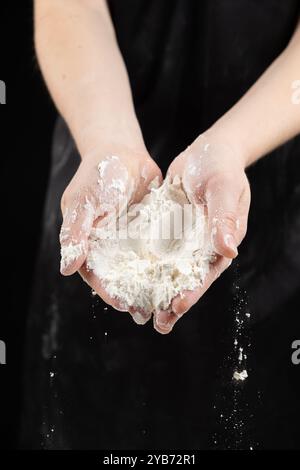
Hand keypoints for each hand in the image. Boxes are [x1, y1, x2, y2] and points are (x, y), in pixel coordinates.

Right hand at [59, 148, 161, 321]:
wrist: (124, 151)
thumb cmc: (98, 174)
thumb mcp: (83, 203)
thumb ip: (75, 235)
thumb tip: (68, 269)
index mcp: (88, 243)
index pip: (97, 274)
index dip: (108, 291)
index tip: (123, 305)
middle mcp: (109, 246)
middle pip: (119, 277)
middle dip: (132, 295)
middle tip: (146, 313)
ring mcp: (130, 240)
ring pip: (139, 269)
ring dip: (149, 286)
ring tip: (164, 303)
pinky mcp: (149, 231)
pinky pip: (157, 251)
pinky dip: (164, 265)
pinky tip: (178, 276)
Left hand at [153, 132, 250, 333]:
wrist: (209, 150)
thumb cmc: (222, 167)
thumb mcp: (225, 188)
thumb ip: (225, 217)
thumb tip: (229, 249)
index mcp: (220, 241)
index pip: (206, 272)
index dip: (193, 290)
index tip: (178, 306)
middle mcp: (202, 245)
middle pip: (186, 278)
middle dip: (173, 300)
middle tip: (159, 324)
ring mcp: (184, 238)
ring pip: (168, 268)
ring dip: (156, 288)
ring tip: (141, 310)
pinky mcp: (169, 228)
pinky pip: (155, 248)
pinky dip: (145, 264)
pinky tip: (129, 276)